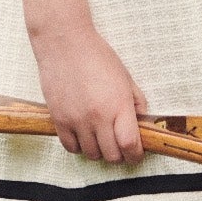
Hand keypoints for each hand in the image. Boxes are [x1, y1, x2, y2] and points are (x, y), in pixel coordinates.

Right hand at [33, 22, 148, 164]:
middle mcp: (98, 117)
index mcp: (119, 105)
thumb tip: (142, 123)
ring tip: (101, 139)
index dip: (136, 155)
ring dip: (100, 151)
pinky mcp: (59, 120)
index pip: (130, 145)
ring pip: (92, 155)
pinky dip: (80, 147)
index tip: (136, 153)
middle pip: (112, 156)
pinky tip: (84, 136)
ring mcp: (77, 121)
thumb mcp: (125, 77)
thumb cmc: (97, 56)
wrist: (65, 44)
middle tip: (119, 145)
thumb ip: (136, 102)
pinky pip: (71, 148)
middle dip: (120, 155)